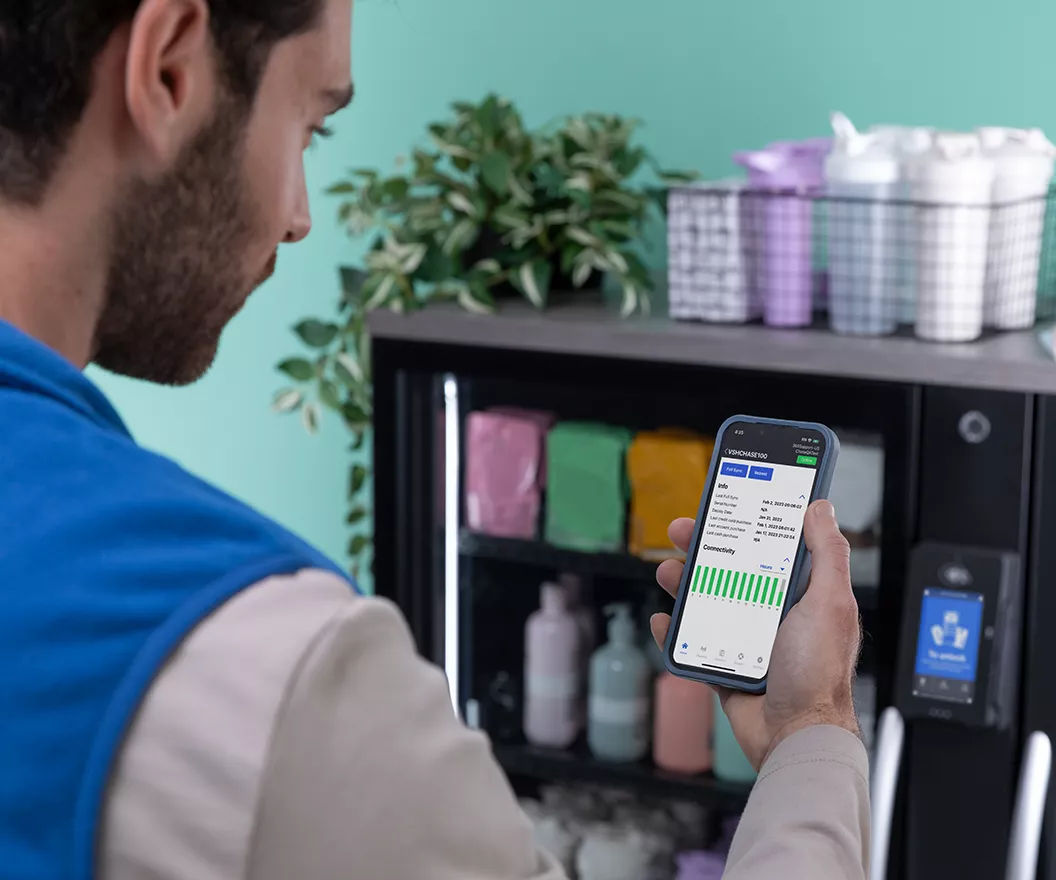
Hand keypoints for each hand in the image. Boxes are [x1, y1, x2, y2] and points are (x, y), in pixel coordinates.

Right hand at [651, 500, 861, 768]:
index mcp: (802, 595)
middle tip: (682, 531)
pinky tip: (663, 621)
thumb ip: (827, 555)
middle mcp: (775, 614)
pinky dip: (674, 632)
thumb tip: (821, 508)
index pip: (771, 547)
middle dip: (705, 548)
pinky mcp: (727, 666)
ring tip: (668, 573)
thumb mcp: (829, 603)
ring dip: (684, 584)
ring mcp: (749, 640)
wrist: (795, 736)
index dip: (748, 523)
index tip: (728, 502)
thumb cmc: (819, 675)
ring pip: (708, 602)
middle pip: (732, 570)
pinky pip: (693, 643)